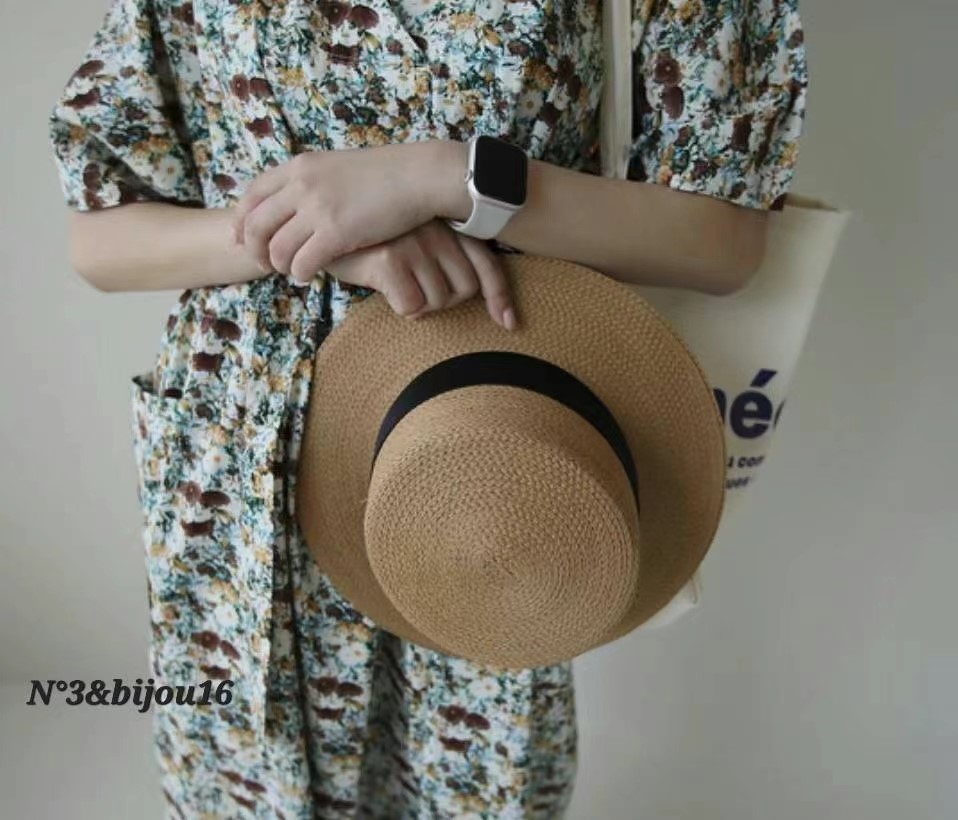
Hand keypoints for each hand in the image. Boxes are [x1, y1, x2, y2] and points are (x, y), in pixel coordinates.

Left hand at [231, 142, 452, 279]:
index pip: (252, 195)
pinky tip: (309, 276)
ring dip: (280, 266)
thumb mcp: (338, 166)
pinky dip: (301, 274)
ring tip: (293, 271)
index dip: (241, 221)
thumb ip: (314, 180)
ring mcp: (317, 210)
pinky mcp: (336, 233)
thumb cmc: (386, 174)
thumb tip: (298, 201)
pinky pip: (303, 263)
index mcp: (300, 166)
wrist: (418, 176)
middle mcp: (301, 186)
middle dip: (255, 250)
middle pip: (255, 225)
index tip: (241, 239)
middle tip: (265, 264)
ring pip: (277, 249)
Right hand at [324, 219, 516, 329]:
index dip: (500, 297)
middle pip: (465, 290)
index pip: (487, 265)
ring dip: (420, 306)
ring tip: (397, 286)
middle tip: (417, 291)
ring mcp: (414, 243)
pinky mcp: (391, 258)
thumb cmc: (372, 242)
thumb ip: (443, 260)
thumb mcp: (415, 243)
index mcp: (446, 226)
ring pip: (439, 300)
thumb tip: (477, 297)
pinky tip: (385, 291)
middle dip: (444, 301)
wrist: (322, 230)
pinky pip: (413, 306)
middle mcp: (436, 231)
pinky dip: (400, 308)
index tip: (509, 324)